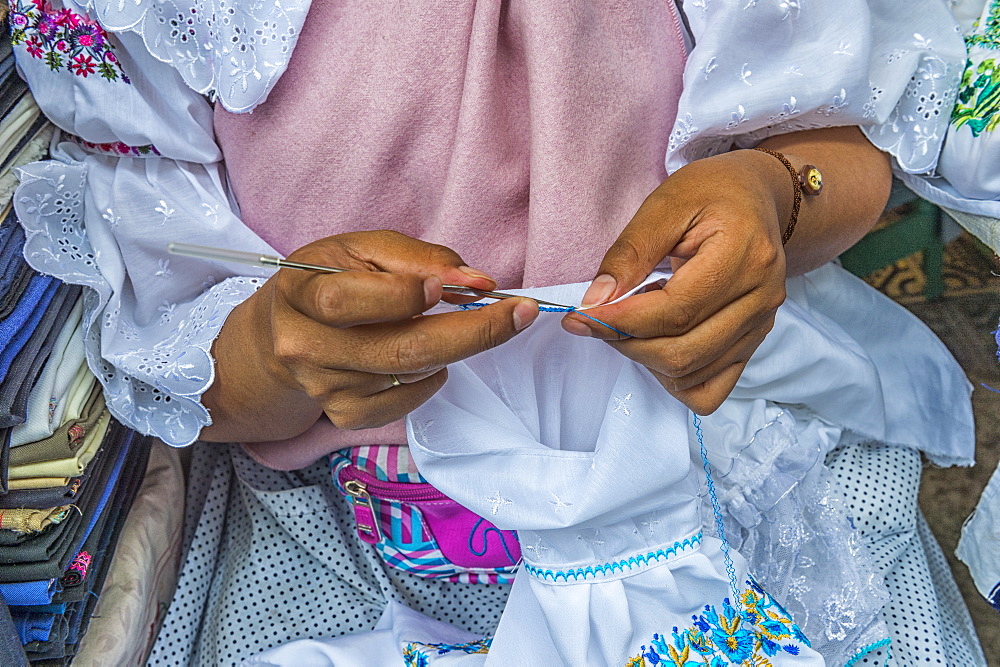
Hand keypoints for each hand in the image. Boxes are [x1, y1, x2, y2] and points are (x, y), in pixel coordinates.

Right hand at [202, 231, 538, 440]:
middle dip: (472, 332)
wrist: (281, 336)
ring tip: (464, 324)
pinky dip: (432, 378)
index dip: (404, 294)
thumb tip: (478, 282)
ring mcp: (324, 388)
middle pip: (398, 349)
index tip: (454, 284)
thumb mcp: (361, 249)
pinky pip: (406, 403)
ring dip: (454, 348)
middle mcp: (305, 347)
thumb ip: (418, 258)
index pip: (348, 301)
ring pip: (411, 374)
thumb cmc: (330, 280)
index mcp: (301, 292)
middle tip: (520, 313)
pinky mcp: (344, 415)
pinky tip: (427, 357)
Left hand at [560, 150, 789, 414]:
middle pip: (683, 352)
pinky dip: (674, 378)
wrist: (757, 199)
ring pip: (691, 374)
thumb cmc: (711, 194)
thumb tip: (595, 301)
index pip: (675, 311)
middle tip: (594, 320)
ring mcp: (761, 326)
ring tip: (628, 321)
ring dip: (644, 357)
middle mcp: (761, 298)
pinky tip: (657, 343)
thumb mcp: (666, 203)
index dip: (621, 321)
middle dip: (625, 343)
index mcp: (745, 256)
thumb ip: (630, 252)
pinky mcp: (753, 343)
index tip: (581, 316)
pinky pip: (710, 389)